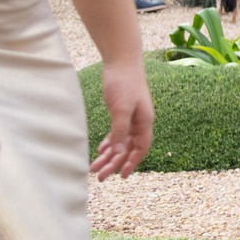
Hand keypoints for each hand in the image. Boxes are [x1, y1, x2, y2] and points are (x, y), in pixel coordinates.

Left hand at [92, 58, 153, 179]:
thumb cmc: (124, 83)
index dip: (132, 163)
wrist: (122, 62)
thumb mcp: (121, 108)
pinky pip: (116, 134)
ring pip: (120, 143)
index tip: (121, 176)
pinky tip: (101, 149)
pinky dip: (109, 143)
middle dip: (115, 163)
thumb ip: (119, 130)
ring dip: (109, 156)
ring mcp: (131, 118)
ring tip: (95, 168)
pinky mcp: (121, 113)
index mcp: (144, 122)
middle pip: (128, 149)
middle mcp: (139, 122)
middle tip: (101, 177)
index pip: (140, 148)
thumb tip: (117, 152)